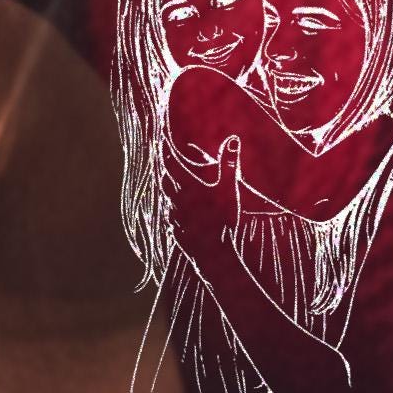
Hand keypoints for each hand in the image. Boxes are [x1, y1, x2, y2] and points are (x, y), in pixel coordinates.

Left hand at [160, 132, 243, 256]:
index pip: (171, 163)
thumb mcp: (229, 188)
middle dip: (163, 169)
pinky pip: (171, 217)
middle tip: (162, 159)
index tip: (160, 139)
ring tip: (170, 183)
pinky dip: (173, 210)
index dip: (165, 149)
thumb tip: (232, 139)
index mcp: (186, 186)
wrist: (212, 253)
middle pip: (164, 180)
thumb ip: (229, 163)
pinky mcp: (176, 231)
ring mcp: (174, 217)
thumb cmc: (221, 219)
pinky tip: (178, 213)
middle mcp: (175, 200)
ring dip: (167, 189)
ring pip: (166, 199)